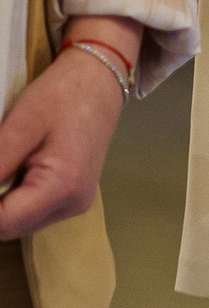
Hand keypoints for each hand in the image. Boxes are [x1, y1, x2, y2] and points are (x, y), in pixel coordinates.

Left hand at [0, 22, 136, 240]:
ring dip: (0, 204)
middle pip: (10, 228)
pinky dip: (14, 199)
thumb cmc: (61, 95)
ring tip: (5, 164)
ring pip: (19, 223)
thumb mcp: (19, 127)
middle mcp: (73, 204)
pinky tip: (13, 170)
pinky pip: (32, 211)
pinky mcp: (74, 196)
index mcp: (62, 188)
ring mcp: (77, 203)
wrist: (99, 79)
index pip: (2, 223)